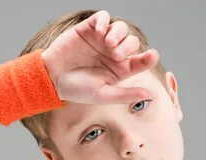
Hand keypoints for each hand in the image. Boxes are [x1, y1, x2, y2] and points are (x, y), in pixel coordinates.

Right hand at [41, 10, 159, 103]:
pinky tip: (99, 30)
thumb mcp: (102, 94)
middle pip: (132, 42)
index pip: (141, 61)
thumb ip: (125, 94)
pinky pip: (102, 18)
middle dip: (128, 46)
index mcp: (120, 70)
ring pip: (120, 28)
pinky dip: (103, 20)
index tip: (152, 56)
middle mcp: (114, 53)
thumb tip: (149, 95)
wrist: (52, 79)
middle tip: (115, 54)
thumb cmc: (78, 90)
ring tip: (108, 43)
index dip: (149, 58)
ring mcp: (102, 40)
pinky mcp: (89, 29)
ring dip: (118, 33)